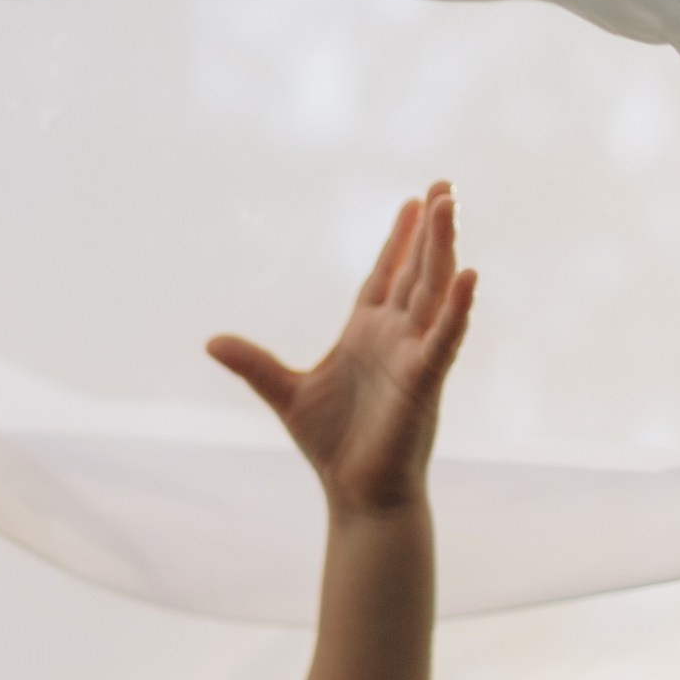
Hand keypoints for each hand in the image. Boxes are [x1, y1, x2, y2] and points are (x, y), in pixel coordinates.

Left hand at [207, 183, 475, 513]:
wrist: (356, 494)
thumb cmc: (332, 446)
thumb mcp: (285, 393)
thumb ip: (254, 365)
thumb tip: (212, 342)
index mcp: (366, 333)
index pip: (386, 275)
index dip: (399, 240)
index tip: (414, 202)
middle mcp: (395, 337)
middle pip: (415, 271)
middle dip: (430, 229)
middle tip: (444, 185)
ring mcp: (413, 355)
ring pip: (433, 290)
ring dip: (442, 248)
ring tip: (450, 204)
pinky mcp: (424, 380)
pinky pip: (445, 338)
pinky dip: (456, 308)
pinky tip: (468, 274)